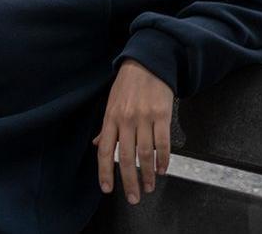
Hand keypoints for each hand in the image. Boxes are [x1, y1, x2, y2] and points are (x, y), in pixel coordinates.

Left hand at [93, 59, 173, 204]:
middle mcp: (125, 120)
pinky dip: (163, 160)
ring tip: (149, 187)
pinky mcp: (161, 115)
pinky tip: (163, 170)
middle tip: (134, 197)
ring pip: (145, 154)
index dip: (105, 172)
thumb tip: (97, 145)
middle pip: (125, 157)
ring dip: (148, 174)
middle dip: (129, 181)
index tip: (107, 189)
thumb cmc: (127, 85)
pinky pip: (163, 143)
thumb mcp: (111, 103)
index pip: (104, 151)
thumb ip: (106, 127)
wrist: (148, 63)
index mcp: (110, 118)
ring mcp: (143, 118)